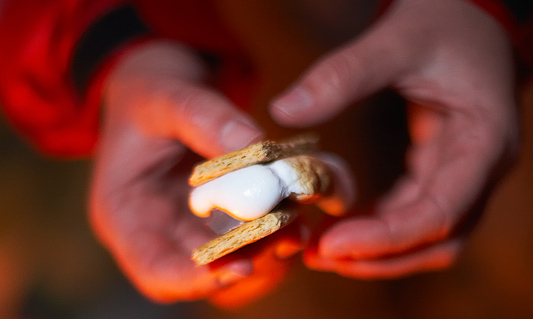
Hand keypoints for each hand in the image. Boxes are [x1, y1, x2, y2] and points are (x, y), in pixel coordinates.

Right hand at [89, 41, 302, 306]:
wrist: (159, 92)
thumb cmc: (149, 94)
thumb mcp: (166, 96)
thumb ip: (205, 118)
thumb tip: (257, 146)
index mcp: (125, 213)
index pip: (155, 270)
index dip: (196, 279)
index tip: (242, 265)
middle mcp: (158, 232)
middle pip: (202, 274)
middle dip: (249, 263)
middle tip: (288, 236)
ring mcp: (190, 228)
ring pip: (231, 265)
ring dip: (269, 254)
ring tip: (298, 225)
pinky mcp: (217, 219)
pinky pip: (248, 242)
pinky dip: (274, 234)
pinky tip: (296, 213)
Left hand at [270, 0, 519, 277]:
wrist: (467, 19)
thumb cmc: (442, 24)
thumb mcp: (394, 42)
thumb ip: (342, 76)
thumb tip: (285, 111)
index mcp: (483, 140)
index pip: (442, 211)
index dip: (387, 237)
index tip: (333, 245)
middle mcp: (482, 167)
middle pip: (438, 239)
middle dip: (380, 255)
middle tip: (320, 256)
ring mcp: (466, 173)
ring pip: (429, 236)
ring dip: (379, 251)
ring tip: (324, 251)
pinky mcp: (445, 171)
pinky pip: (416, 214)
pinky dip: (381, 228)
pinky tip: (344, 227)